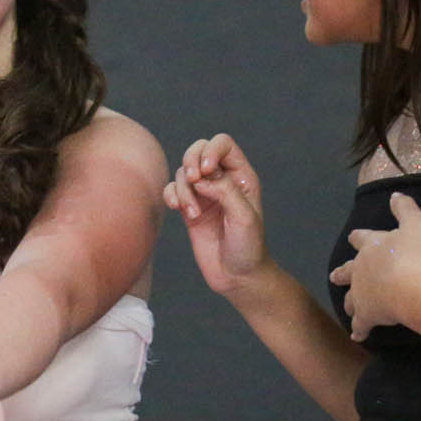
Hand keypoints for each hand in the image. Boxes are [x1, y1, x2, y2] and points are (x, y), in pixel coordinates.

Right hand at [164, 134, 270, 297]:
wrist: (236, 275)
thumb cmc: (248, 247)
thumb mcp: (244, 217)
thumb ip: (225, 191)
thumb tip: (201, 179)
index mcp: (241, 177)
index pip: (223, 144)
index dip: (211, 150)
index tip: (206, 172)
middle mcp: (222, 180)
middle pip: (198, 150)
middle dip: (190, 161)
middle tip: (193, 181)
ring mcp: (204, 194)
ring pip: (183, 172)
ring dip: (183, 190)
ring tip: (192, 213)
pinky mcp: (189, 208)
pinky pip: (172, 190)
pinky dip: (171, 197)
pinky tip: (180, 211)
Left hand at [329, 190, 420, 339]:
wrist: (411, 283)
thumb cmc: (416, 252)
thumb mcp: (416, 224)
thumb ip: (405, 209)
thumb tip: (396, 194)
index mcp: (371, 247)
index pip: (360, 239)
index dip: (358, 238)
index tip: (354, 237)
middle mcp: (360, 270)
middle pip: (347, 271)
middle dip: (342, 273)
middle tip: (334, 276)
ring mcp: (360, 294)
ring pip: (351, 299)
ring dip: (351, 303)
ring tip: (349, 309)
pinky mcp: (366, 315)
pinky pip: (360, 325)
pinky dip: (359, 330)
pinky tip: (357, 336)